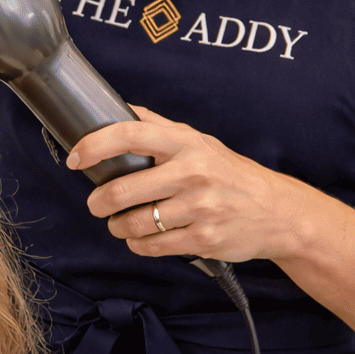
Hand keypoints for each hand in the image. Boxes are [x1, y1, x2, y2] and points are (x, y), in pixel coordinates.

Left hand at [67, 106, 307, 262]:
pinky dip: (139, 244)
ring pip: (135, 222)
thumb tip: (118, 108)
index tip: (76, 157)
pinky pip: (153, 246)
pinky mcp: (204, 238)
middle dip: (100, 202)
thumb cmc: (231, 173)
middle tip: (97, 204)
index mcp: (186, 143)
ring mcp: (199, 207)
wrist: (277, 211)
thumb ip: (159, 127)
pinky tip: (142, 239)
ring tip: (121, 224)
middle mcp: (193, 172)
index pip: (130, 135)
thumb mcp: (200, 141)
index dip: (95, 145)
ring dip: (118, 227)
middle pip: (124, 189)